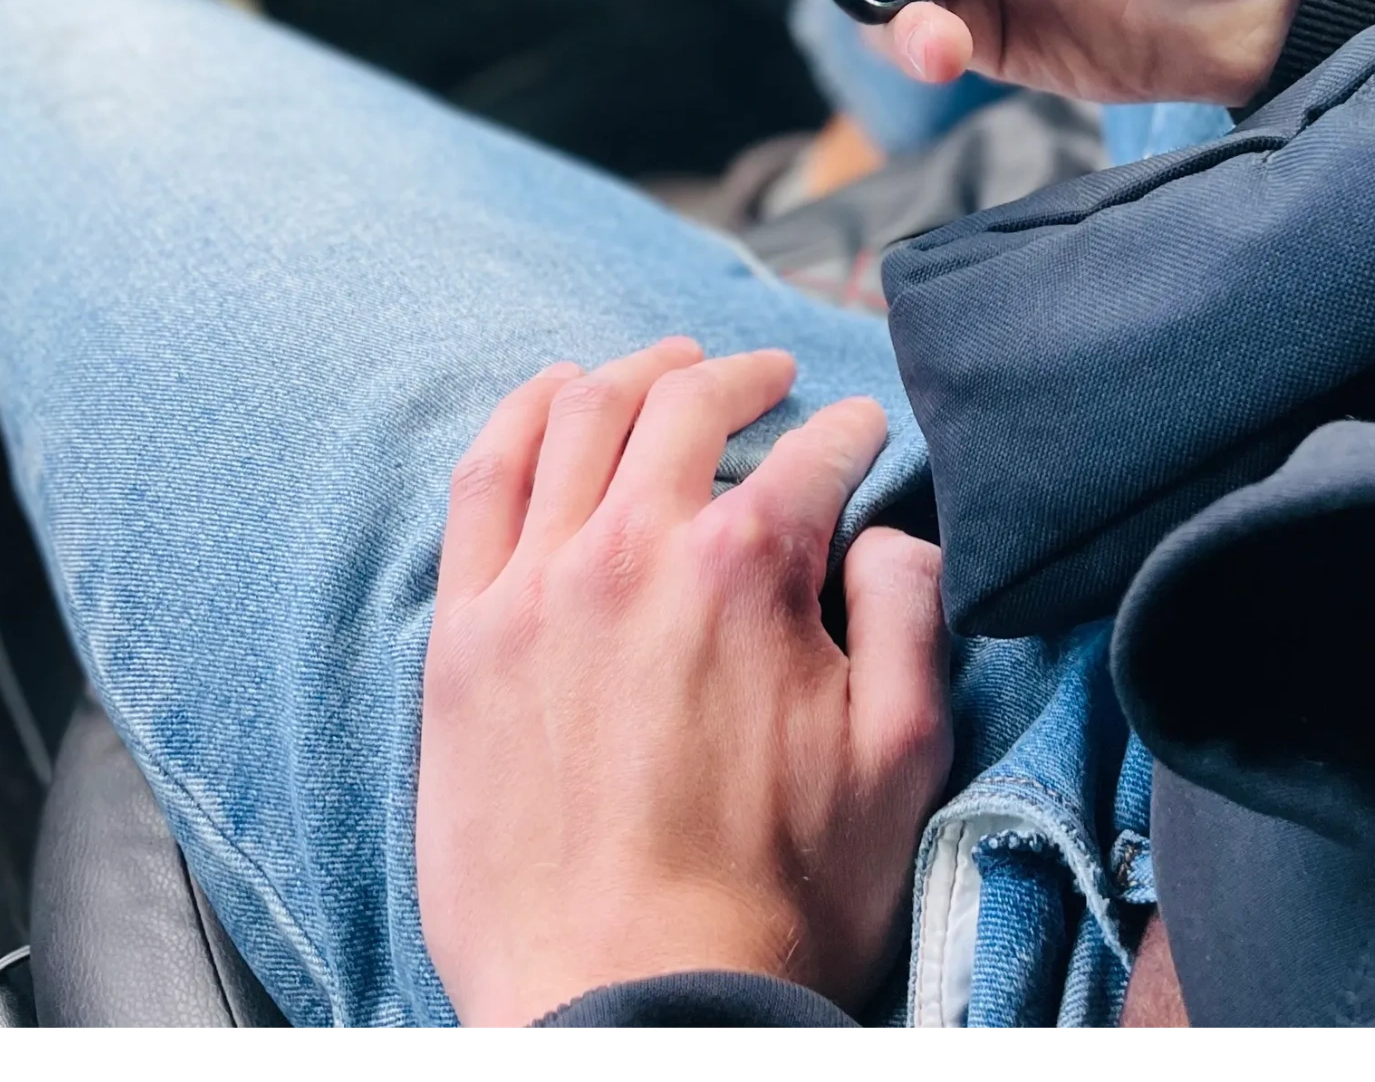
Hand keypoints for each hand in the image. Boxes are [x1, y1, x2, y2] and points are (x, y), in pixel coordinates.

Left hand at [416, 339, 949, 1030]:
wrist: (626, 1008)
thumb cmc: (771, 905)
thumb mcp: (898, 760)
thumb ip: (909, 616)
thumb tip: (889, 534)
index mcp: (746, 569)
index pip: (811, 454)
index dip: (847, 433)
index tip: (856, 433)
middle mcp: (633, 549)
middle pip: (686, 406)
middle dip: (741, 376)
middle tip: (767, 376)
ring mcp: (535, 585)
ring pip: (578, 419)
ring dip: (634, 374)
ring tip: (668, 366)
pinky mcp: (464, 636)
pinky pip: (483, 482)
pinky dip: (521, 417)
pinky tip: (549, 397)